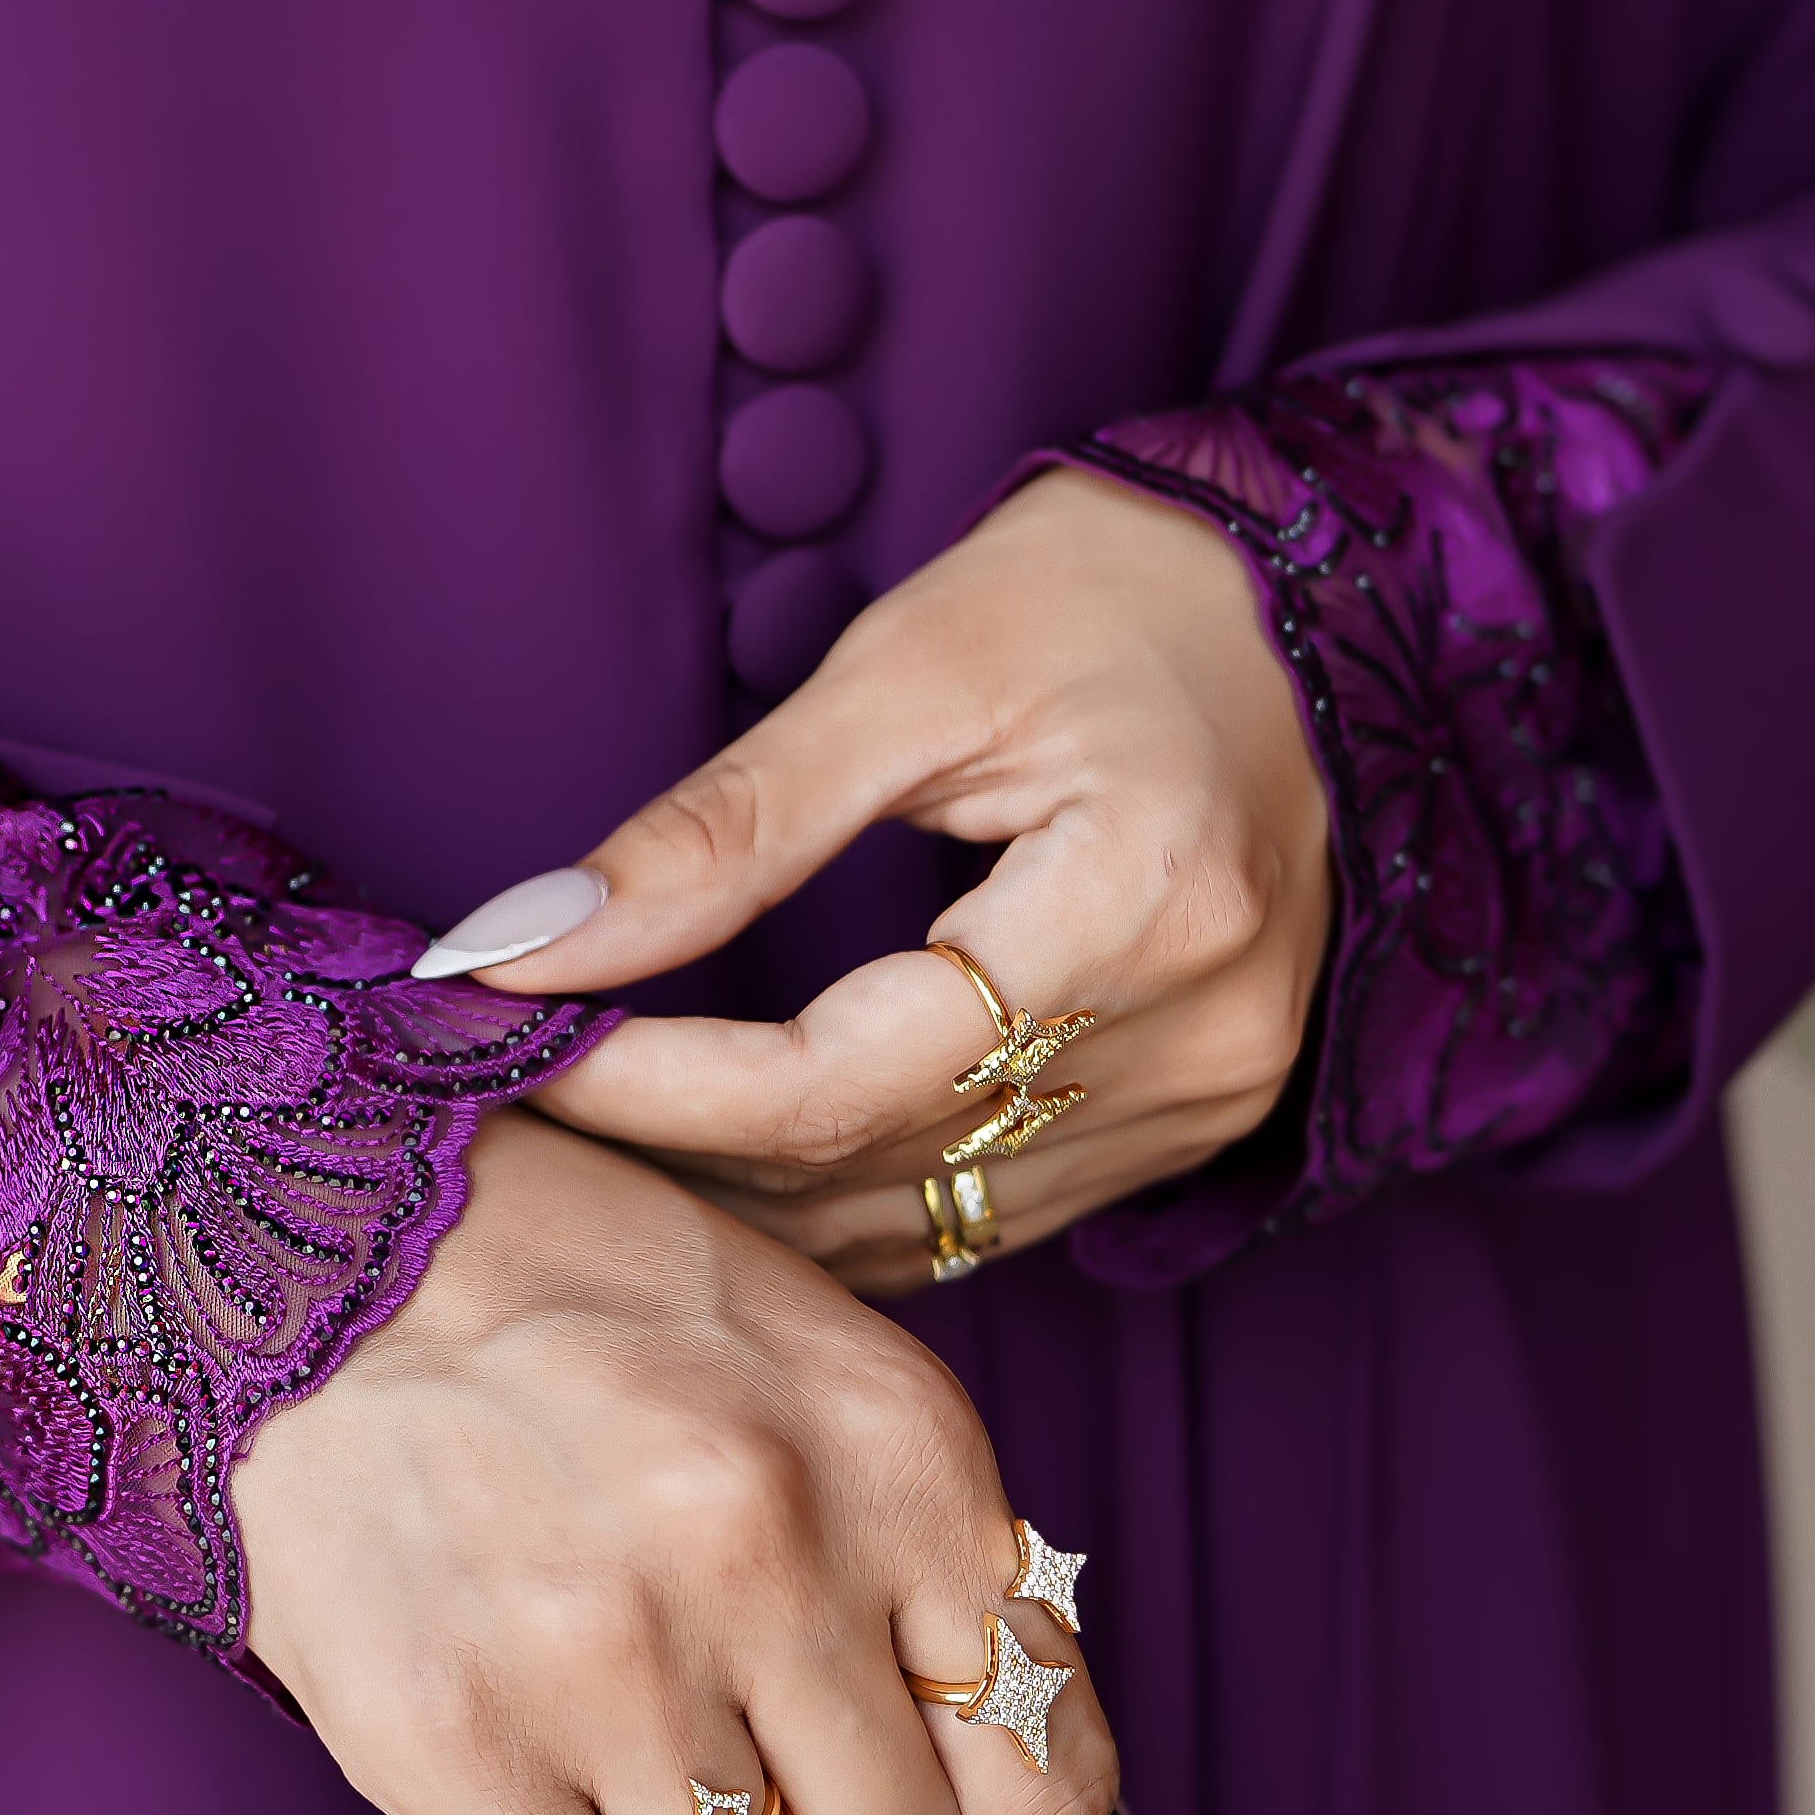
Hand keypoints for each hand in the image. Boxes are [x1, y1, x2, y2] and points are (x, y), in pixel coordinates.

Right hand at [229, 1111, 1114, 1814]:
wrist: (299, 1238)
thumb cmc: (565, 1297)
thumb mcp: (804, 1360)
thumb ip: (934, 1568)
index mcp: (889, 1446)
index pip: (1047, 1765)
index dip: (975, 1800)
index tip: (891, 1766)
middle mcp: (768, 1548)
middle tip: (733, 1762)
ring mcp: (609, 1658)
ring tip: (627, 1804)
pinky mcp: (452, 1743)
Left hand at [477, 473, 1330, 1287]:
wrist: (1314, 606)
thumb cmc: (1109, 593)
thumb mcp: (907, 669)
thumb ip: (724, 826)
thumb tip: (524, 942)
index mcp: (1143, 904)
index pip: (841, 1077)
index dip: (653, 1084)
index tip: (500, 1037)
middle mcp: (1197, 1038)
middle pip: (873, 1167)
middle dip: (670, 1147)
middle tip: (506, 1093)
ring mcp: (1208, 1100)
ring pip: (919, 1222)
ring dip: (742, 1199)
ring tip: (593, 1131)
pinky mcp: (1195, 1122)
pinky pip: (981, 1214)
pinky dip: (842, 1198)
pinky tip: (731, 1157)